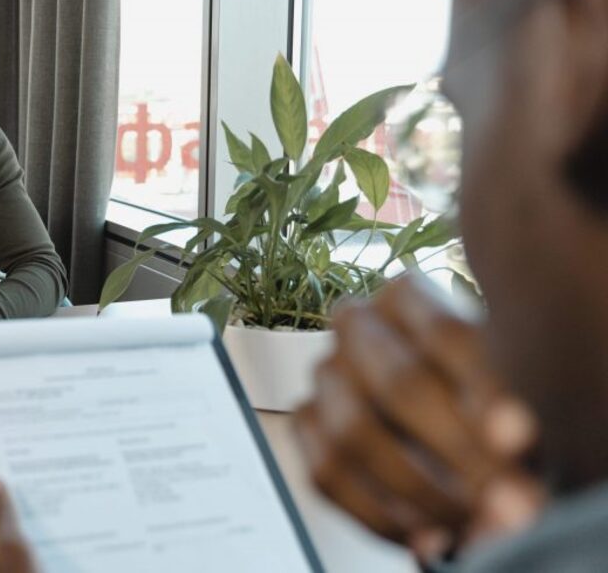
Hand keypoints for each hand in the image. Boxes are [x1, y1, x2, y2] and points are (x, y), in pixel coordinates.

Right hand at [293, 275, 542, 562]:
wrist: (452, 423)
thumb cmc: (488, 402)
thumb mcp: (511, 394)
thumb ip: (510, 412)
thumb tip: (507, 442)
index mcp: (407, 296)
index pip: (447, 335)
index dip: (489, 395)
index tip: (523, 441)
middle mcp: (354, 325)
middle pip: (398, 384)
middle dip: (456, 452)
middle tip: (503, 494)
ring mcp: (323, 374)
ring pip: (353, 432)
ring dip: (419, 490)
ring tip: (471, 518)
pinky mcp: (305, 423)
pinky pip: (326, 474)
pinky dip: (382, 515)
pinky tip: (429, 532)